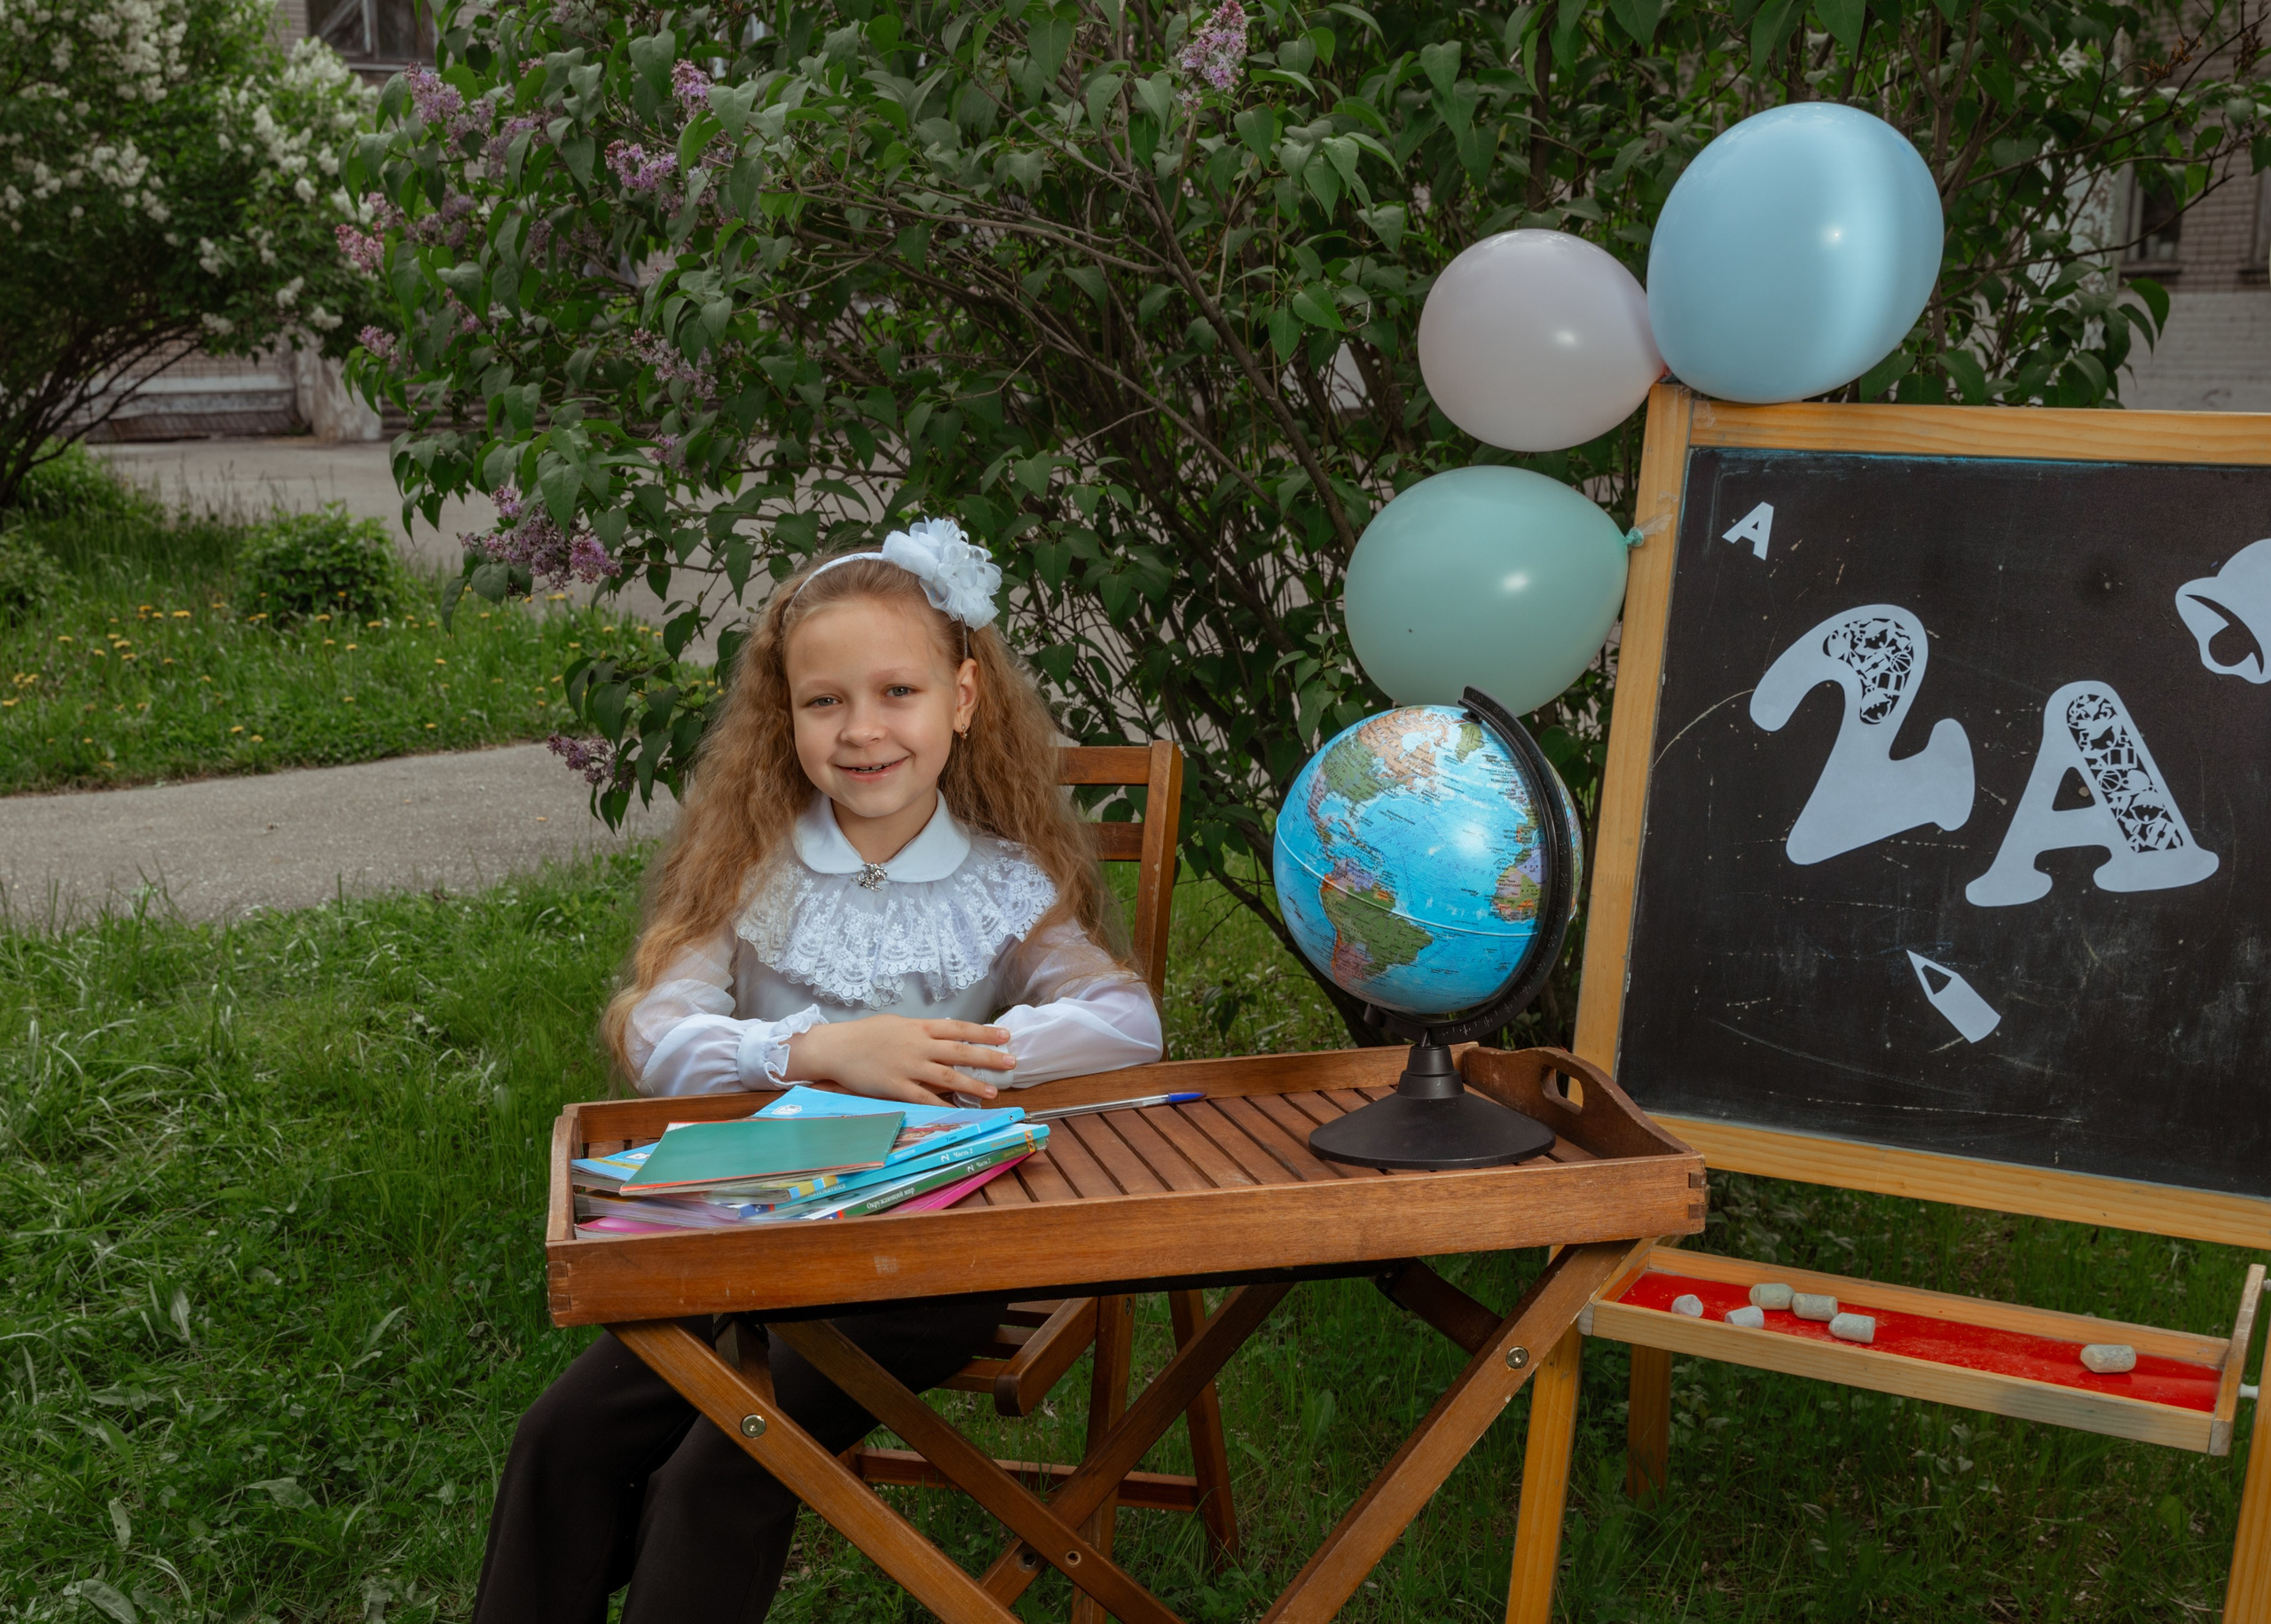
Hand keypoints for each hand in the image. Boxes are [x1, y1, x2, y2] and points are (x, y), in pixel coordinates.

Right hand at [783, 1015, 1015, 1103]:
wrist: (836, 1047)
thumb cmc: (865, 1034)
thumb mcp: (897, 1024)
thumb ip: (921, 1032)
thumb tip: (943, 1036)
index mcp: (919, 1028)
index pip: (959, 1028)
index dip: (984, 1032)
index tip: (1006, 1036)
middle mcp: (918, 1045)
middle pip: (960, 1051)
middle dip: (988, 1057)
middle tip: (1011, 1062)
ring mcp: (908, 1066)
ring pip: (947, 1075)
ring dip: (972, 1083)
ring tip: (992, 1090)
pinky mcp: (895, 1086)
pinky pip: (923, 1096)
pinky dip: (942, 1103)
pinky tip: (959, 1108)